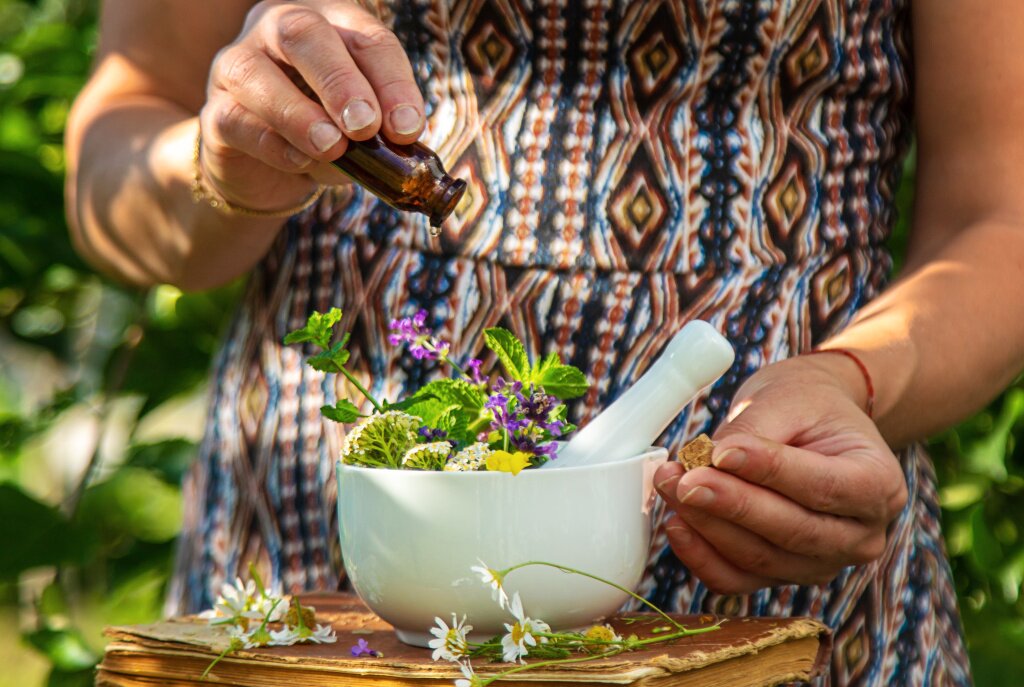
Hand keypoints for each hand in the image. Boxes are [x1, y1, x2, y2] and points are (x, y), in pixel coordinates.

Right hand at [198, 0, 424, 210]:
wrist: (269, 172)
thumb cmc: (327, 136)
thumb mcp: (364, 135)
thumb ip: (380, 135)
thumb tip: (399, 145)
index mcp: (333, 25)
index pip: (368, 39)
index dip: (392, 83)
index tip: (408, 127)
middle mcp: (278, 30)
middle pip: (303, 32)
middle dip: (339, 80)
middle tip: (365, 126)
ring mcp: (238, 65)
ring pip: (254, 71)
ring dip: (298, 113)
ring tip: (332, 147)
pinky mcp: (214, 111)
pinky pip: (236, 119)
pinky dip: (272, 142)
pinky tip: (300, 160)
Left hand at [653, 354, 907, 593]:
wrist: (811, 424)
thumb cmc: (805, 407)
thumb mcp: (788, 401)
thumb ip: (753, 433)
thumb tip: (707, 462)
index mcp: (880, 484)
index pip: (822, 486)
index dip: (769, 472)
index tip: (720, 452)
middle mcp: (861, 535)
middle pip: (793, 530)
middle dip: (730, 504)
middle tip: (683, 478)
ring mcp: (823, 562)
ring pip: (761, 558)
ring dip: (707, 525)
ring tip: (670, 485)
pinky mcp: (783, 574)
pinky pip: (739, 579)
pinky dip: (702, 556)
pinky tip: (676, 524)